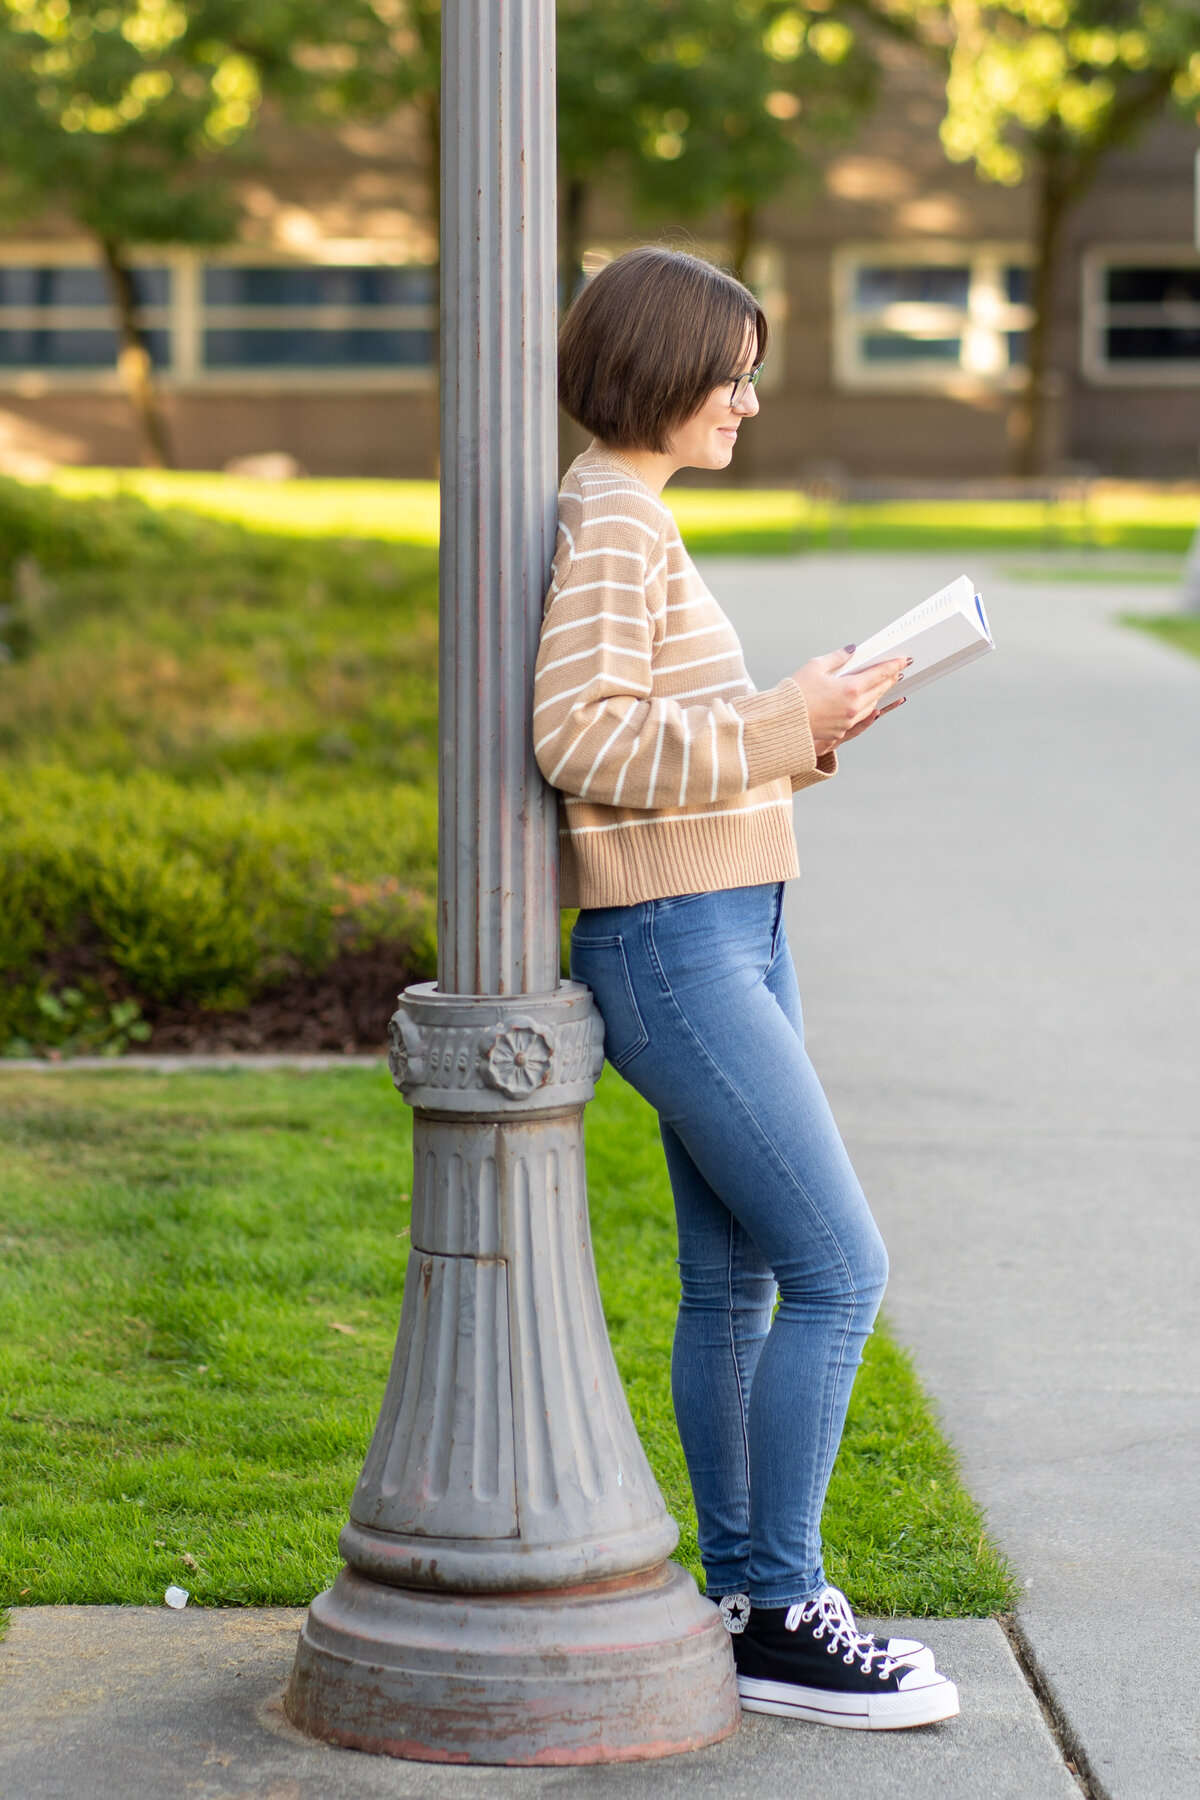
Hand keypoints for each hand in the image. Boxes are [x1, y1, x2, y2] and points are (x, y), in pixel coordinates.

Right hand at [792, 648, 906, 751]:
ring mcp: (848, 721)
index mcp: (850, 688)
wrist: (784, 721)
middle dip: (889, 679)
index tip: (903, 660)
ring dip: (879, 694)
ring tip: (884, 685)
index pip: (879, 674)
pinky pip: (860, 717)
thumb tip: (852, 651)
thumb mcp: (816, 666)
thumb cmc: (796, 692)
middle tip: (897, 671)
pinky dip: (866, 707)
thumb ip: (838, 657)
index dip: (893, 666)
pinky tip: (867, 702)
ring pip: (872, 705)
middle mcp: (853, 707)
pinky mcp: (841, 731)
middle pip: (879, 690)